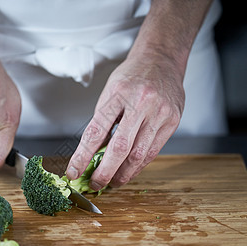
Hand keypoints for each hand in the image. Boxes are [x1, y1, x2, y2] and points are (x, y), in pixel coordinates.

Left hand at [66, 52, 183, 189]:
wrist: (161, 60)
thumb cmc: (132, 76)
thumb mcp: (110, 93)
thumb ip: (103, 122)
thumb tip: (94, 153)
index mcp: (118, 94)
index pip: (96, 131)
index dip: (83, 156)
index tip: (73, 171)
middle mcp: (140, 103)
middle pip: (120, 148)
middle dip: (105, 172)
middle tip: (96, 183)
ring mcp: (159, 113)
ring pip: (139, 154)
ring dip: (124, 173)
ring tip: (113, 182)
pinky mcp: (172, 121)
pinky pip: (153, 151)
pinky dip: (139, 165)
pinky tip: (130, 171)